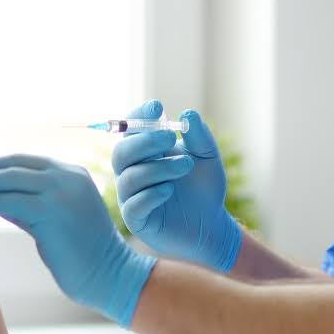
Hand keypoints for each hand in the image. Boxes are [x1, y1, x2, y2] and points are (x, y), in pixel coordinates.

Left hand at [0, 155, 155, 327]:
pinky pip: (10, 200)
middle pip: (14, 164)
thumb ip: (27, 202)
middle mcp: (68, 176)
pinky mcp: (51, 211)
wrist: (110, 276)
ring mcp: (61, 191)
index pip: (24, 160)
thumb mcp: (54, 217)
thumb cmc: (80, 253)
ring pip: (9, 178)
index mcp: (72, 173)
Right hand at [111, 101, 240, 272]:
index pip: (130, 130)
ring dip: (158, 168)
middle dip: (145, 142)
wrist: (212, 225)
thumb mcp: (207, 157)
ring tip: (186, 165)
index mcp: (145, 153)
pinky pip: (133, 205)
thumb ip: (199, 136)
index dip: (138, 117)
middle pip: (121, 152)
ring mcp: (132, 197)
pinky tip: (169, 190)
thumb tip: (188, 113)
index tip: (156, 108)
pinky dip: (151, 194)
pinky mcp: (137, 220)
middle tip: (171, 137)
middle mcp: (132, 172)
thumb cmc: (204, 188)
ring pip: (130, 177)